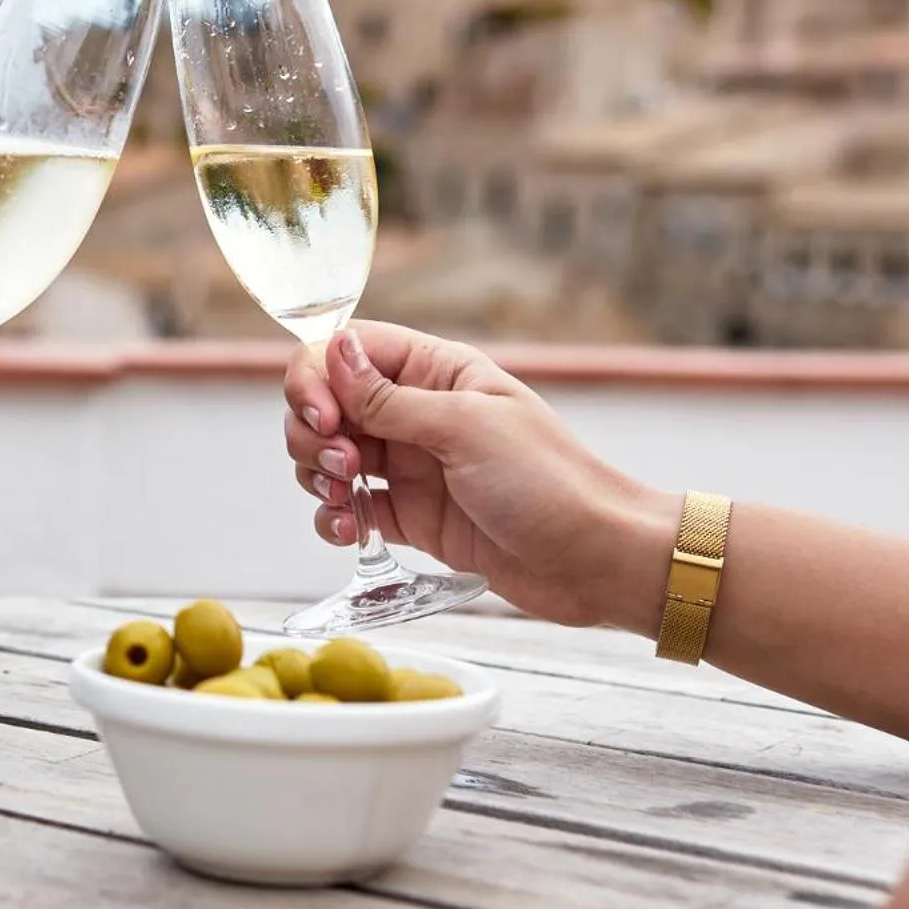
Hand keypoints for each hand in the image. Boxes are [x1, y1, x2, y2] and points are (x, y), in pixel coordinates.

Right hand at [282, 321, 673, 630]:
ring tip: (345, 503)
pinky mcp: (410, 516)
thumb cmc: (548, 482)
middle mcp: (415, 411)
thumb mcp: (465, 428)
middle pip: (326, 404)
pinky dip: (334, 517)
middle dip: (313, 433)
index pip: (346, 350)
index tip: (322, 419)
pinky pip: (348, 507)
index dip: (316, 378)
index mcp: (435, 371)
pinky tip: (349, 531)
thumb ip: (388, 398)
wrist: (595, 559)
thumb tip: (333, 350)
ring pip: (328, 456)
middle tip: (343, 466)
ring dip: (318, 477)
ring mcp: (411, 465)